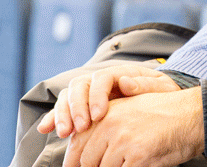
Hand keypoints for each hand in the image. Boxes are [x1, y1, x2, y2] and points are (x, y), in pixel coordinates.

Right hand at [37, 64, 180, 137]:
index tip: (98, 115)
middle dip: (76, 107)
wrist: (161, 101)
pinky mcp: (81, 108)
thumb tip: (125, 83)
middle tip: (80, 128)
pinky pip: (63, 110)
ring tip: (65, 133)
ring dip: (63, 115)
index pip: (100, 78)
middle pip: (79, 86)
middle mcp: (99, 81)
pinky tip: (45, 129)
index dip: (96, 95)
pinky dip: (52, 118)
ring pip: (67, 98)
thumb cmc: (161, 94)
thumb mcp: (162, 87)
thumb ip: (146, 85)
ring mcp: (88, 94)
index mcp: (118, 73)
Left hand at [64, 87, 204, 166]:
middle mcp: (111, 125)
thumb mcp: (131, 111)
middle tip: (109, 165)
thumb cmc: (166, 115)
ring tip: (129, 161)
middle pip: (86, 161)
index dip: (74, 162)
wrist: (195, 116)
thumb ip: (106, 127)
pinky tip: (141, 163)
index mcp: (107, 114)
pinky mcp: (137, 157)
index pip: (77, 145)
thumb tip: (83, 156)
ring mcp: (123, 141)